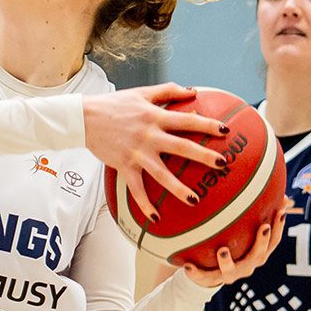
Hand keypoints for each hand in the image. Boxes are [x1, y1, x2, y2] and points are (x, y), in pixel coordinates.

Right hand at [83, 83, 226, 220]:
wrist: (85, 117)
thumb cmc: (115, 104)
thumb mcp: (142, 92)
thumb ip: (168, 91)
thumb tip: (193, 92)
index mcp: (155, 116)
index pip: (187, 120)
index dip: (207, 125)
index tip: (226, 131)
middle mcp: (149, 135)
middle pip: (181, 147)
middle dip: (203, 156)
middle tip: (222, 164)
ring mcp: (136, 152)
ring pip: (161, 173)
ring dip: (178, 188)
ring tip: (195, 200)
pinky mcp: (124, 165)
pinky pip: (136, 189)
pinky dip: (145, 204)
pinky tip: (156, 218)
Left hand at [183, 207, 286, 286]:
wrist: (207, 273)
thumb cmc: (230, 245)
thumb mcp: (242, 228)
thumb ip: (254, 210)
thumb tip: (272, 188)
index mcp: (256, 254)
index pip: (273, 242)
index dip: (279, 227)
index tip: (281, 212)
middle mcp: (246, 266)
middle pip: (258, 256)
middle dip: (262, 242)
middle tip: (263, 226)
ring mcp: (229, 275)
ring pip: (230, 271)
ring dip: (227, 261)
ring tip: (222, 250)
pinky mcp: (210, 280)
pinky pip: (202, 277)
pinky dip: (196, 272)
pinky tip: (187, 265)